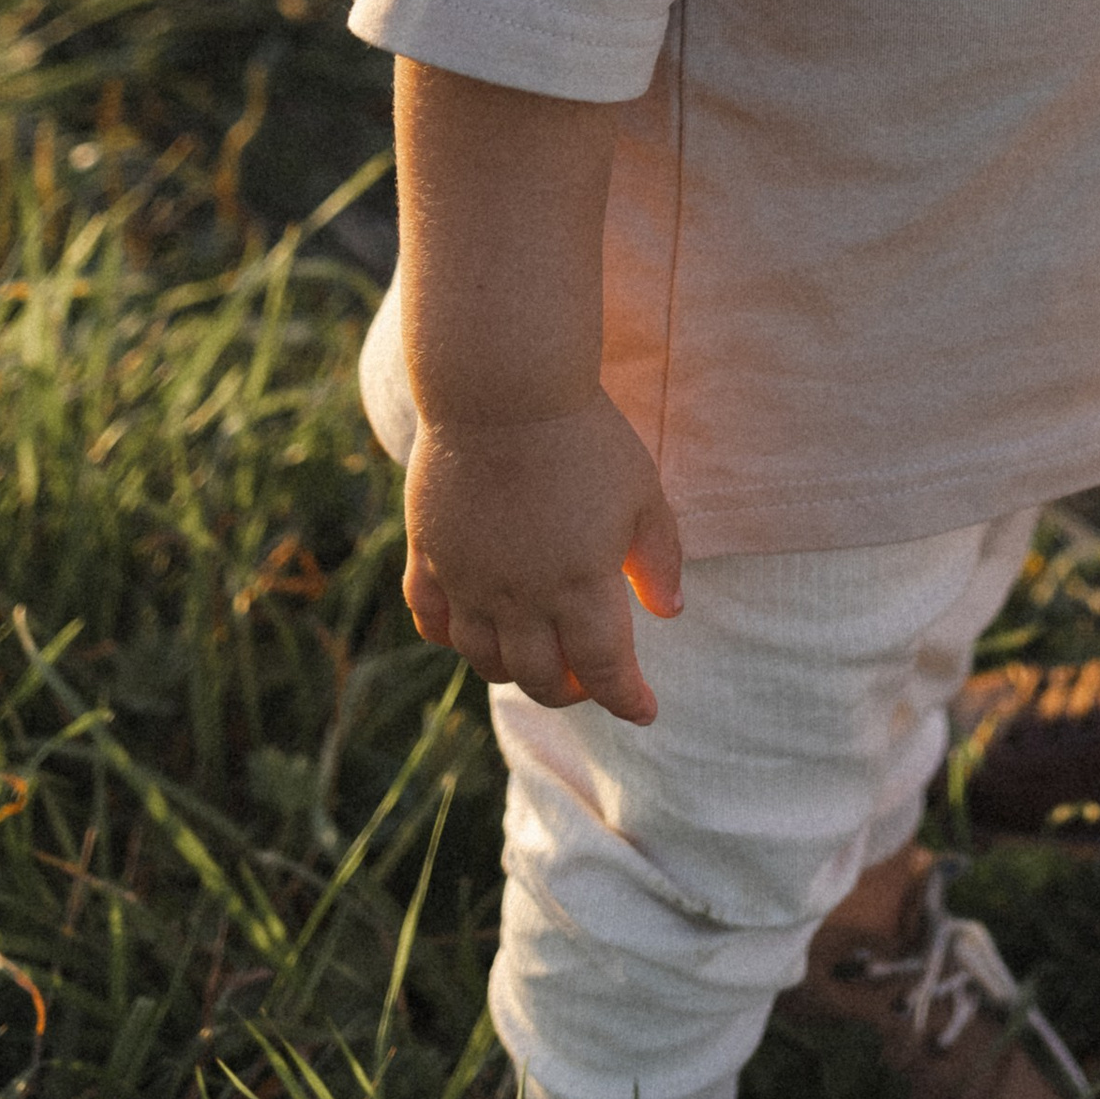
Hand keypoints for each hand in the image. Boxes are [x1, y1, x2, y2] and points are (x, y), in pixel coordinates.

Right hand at [403, 393, 683, 720]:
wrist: (503, 390)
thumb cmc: (585, 436)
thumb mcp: (643, 494)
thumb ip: (659, 559)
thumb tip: (669, 612)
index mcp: (581, 588)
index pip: (605, 673)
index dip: (628, 699)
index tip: (645, 708)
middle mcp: (521, 598)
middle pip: (542, 679)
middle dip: (572, 691)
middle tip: (590, 679)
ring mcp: (469, 580)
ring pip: (484, 660)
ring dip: (514, 669)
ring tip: (536, 654)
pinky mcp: (430, 554)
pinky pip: (431, 619)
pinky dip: (450, 637)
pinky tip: (471, 630)